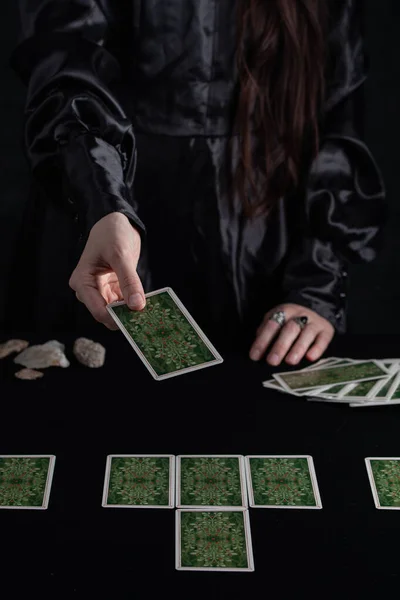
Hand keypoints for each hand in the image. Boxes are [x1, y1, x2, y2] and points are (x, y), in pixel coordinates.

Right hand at [69, 212, 145, 328]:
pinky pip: (123, 303)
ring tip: (149, 314)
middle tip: (146, 320)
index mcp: (82, 281)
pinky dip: (133, 305)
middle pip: (106, 314)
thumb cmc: (111, 234)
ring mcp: (100, 291)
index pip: (98, 310)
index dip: (116, 319)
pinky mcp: (112, 289)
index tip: (136, 322)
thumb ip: (129, 281)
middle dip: (125, 318)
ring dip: (131, 313)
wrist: (116, 223)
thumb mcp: (120, 255)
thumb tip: (137, 305)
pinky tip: (147, 305)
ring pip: (116, 311)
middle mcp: (88, 290)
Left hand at [249, 303, 334, 365]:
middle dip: (280, 346)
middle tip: (272, 361)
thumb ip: (266, 331)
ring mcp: (314, 322)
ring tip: (290, 361)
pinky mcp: (326, 331)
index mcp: (284, 312)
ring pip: (307, 333)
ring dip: (298, 348)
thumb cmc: (290, 319)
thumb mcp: (277, 319)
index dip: (262, 341)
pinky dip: (317, 349)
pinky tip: (310, 357)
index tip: (255, 356)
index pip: (272, 325)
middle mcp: (300, 315)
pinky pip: (323, 339)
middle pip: (290, 329)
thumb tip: (257, 348)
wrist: (316, 307)